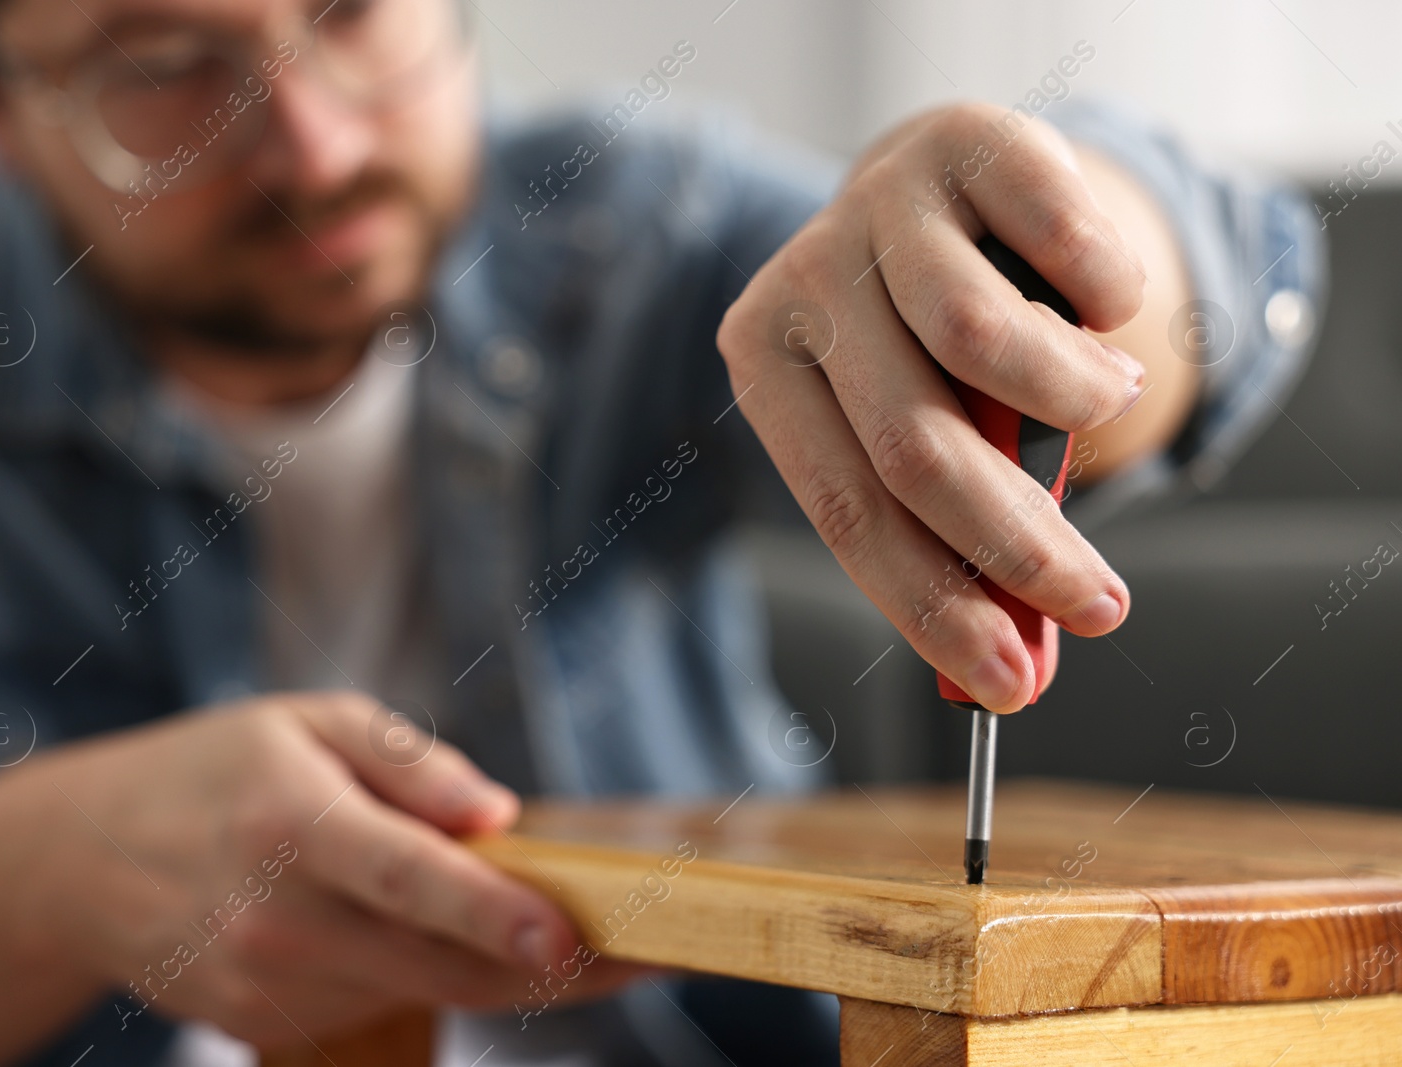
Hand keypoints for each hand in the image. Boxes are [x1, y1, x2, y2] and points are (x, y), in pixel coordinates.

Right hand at [15, 691, 638, 1049]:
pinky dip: (422, 972)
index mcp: (292, 820)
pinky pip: (376, 1003)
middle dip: (550, 965)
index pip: (408, 877)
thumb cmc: (215, 770)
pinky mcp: (261, 1026)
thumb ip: (410, 764)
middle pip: (439, 961)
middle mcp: (277, 917)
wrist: (82, 861)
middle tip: (644, 953)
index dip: (494, 911)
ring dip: (492, 962)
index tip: (572, 936)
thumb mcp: (307, 722)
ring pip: (420, 988)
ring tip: (546, 922)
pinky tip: (425, 932)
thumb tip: (498, 816)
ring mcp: (266, 986)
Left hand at [717, 103, 1150, 711]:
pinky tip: (1104, 312)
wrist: (944, 185)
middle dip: (1016, 549)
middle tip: (1101, 607)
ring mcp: (875, 207)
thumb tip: (1021, 672)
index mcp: (764, 364)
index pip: (844, 512)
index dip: (932, 606)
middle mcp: (801, 282)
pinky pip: (1059, 241)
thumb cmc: (928, 340)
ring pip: (979, 342)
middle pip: (912, 446)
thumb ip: (952, 531)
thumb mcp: (917, 427)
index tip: (1012, 687)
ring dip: (1071, 402)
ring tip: (1107, 402)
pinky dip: (1108, 299)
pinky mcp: (963, 145)